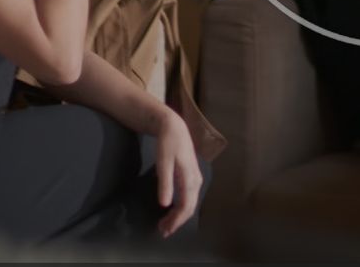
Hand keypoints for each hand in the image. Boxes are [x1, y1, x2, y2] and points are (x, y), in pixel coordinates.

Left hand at [151, 110, 203, 238]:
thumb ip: (165, 183)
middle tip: (163, 231)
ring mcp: (195, 178)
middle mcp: (196, 180)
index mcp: (190, 178)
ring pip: (190, 203)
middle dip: (177, 221)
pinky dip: (180, 207)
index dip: (176, 220)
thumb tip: (164, 204)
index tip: (164, 230)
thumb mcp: (163, 163)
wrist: (174, 127)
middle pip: (189, 207)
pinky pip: (189, 197)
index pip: (186, 206)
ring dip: (179, 215)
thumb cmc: (168, 144)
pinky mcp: (192, 176)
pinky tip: (172, 209)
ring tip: (165, 223)